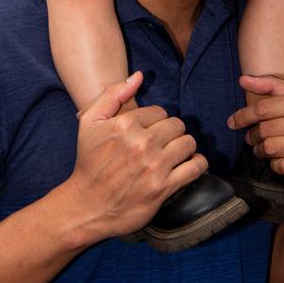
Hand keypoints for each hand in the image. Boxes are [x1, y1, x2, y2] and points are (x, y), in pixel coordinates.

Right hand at [68, 72, 206, 240]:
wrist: (86, 205)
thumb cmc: (88, 162)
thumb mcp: (89, 122)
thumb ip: (112, 94)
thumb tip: (138, 77)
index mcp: (125, 123)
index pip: (160, 111)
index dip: (156, 121)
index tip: (149, 132)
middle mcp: (141, 142)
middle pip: (177, 125)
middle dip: (171, 133)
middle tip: (162, 144)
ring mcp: (154, 166)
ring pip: (189, 143)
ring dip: (185, 147)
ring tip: (175, 154)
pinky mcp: (163, 187)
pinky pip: (195, 167)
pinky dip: (198, 164)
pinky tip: (189, 165)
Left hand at [228, 74, 283, 188]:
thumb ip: (276, 87)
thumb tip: (243, 80)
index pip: (265, 108)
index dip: (244, 115)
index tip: (233, 121)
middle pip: (266, 130)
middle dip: (253, 135)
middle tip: (251, 138)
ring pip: (271, 149)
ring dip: (261, 151)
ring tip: (262, 150)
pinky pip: (283, 166)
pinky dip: (276, 165)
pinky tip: (279, 160)